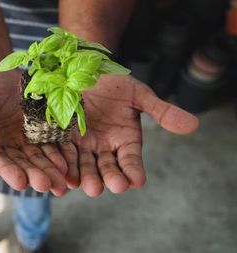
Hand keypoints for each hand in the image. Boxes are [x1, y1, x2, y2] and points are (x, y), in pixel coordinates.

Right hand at [0, 62, 74, 195]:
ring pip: (37, 158)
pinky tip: (70, 165)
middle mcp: (2, 143)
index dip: (7, 170)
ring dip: (50, 171)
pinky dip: (59, 155)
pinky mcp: (37, 130)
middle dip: (34, 174)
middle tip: (48, 186)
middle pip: (20, 163)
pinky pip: (50, 145)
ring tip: (63, 184)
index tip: (20, 182)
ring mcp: (21, 139)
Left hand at [67, 75, 198, 196]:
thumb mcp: (139, 95)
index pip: (131, 160)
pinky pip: (63, 152)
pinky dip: (64, 164)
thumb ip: (161, 111)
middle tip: (113, 186)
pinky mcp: (62, 138)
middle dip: (110, 177)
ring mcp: (82, 144)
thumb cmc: (115, 83)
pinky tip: (65, 175)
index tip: (137, 181)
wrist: (84, 69)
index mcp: (125, 140)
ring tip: (89, 187)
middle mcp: (104, 147)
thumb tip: (193, 125)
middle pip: (107, 167)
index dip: (133, 170)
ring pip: (84, 164)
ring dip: (86, 176)